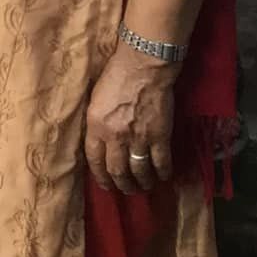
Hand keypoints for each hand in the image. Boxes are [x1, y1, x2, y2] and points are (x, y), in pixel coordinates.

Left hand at [83, 43, 176, 194]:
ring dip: (141, 183)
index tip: (105, 185)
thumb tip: (99, 143)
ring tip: (143, 187)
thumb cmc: (115, 78)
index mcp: (96, 126)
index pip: (94, 160)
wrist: (143, 67)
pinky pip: (161, 162)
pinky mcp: (160, 136)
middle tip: (125, 189)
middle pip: (117, 170)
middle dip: (121, 185)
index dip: (100, 176)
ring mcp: (139, 138)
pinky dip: (162, 173)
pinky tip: (162, 177)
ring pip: (139, 171)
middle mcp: (115, 136)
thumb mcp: (95, 101)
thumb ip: (96, 124)